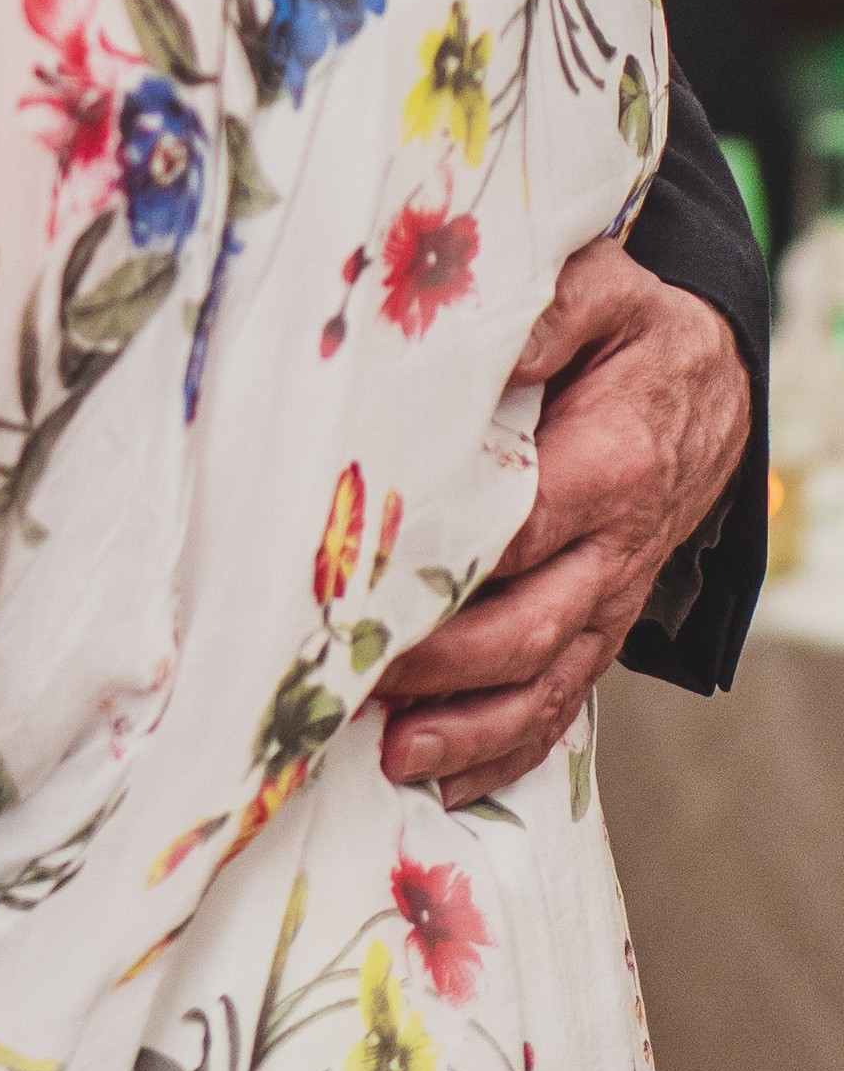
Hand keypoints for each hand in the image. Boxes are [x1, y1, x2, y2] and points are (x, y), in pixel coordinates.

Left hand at [376, 240, 753, 801]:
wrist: (715, 378)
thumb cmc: (639, 329)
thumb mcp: (603, 289)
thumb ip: (547, 311)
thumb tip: (481, 344)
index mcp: (610, 465)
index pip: (519, 531)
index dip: (444, 569)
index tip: (364, 589)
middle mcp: (616, 546)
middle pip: (527, 626)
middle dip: (442, 667)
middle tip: (355, 681)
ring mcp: (612, 593)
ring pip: (548, 682)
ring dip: (472, 728)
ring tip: (394, 756)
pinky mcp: (605, 618)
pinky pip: (566, 697)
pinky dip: (511, 747)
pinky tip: (449, 781)